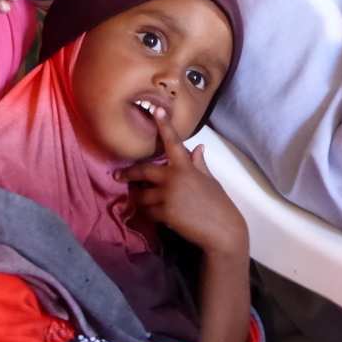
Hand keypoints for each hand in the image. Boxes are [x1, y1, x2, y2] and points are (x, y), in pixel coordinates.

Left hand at [119, 110, 247, 257]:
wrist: (222, 230)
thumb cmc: (219, 203)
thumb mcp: (210, 180)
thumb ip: (199, 164)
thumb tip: (199, 148)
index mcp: (186, 166)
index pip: (173, 142)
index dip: (164, 126)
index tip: (156, 111)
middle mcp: (174, 177)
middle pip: (143, 171)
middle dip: (129, 173)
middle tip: (119, 175)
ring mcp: (167, 195)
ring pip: (142, 195)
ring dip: (139, 198)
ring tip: (140, 201)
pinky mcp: (164, 213)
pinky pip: (148, 211)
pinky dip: (150, 213)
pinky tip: (157, 215)